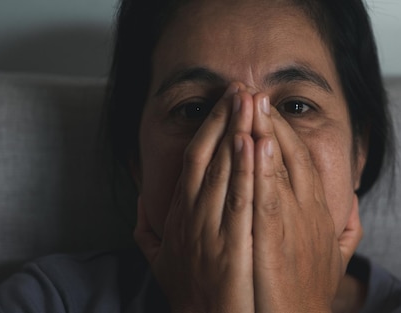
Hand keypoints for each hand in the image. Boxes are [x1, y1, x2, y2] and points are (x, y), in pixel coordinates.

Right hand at [134, 83, 255, 312]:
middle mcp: (192, 219)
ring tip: (249, 102)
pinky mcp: (231, 248)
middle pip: (208, 158)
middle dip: (225, 120)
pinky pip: (240, 201)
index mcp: (180, 216)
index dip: (210, 129)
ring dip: (236, 133)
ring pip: (223, 172)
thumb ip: (150, 231)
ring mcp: (211, 232)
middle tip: (241, 87)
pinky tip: (257, 143)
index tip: (226, 103)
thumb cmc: (192, 295)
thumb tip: (144, 203)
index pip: (193, 161)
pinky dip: (246, 170)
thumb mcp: (161, 262)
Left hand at [250, 93, 362, 311]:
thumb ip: (347, 230)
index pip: (303, 162)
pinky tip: (254, 143)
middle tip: (256, 93)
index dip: (285, 134)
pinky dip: (262, 169)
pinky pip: (267, 198)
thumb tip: (354, 206)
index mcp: (318, 214)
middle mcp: (309, 214)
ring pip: (279, 170)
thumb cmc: (310, 294)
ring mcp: (294, 227)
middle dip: (273, 123)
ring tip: (253, 104)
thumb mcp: (336, 260)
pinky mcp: (275, 243)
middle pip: (292, 158)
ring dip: (266, 134)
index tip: (269, 112)